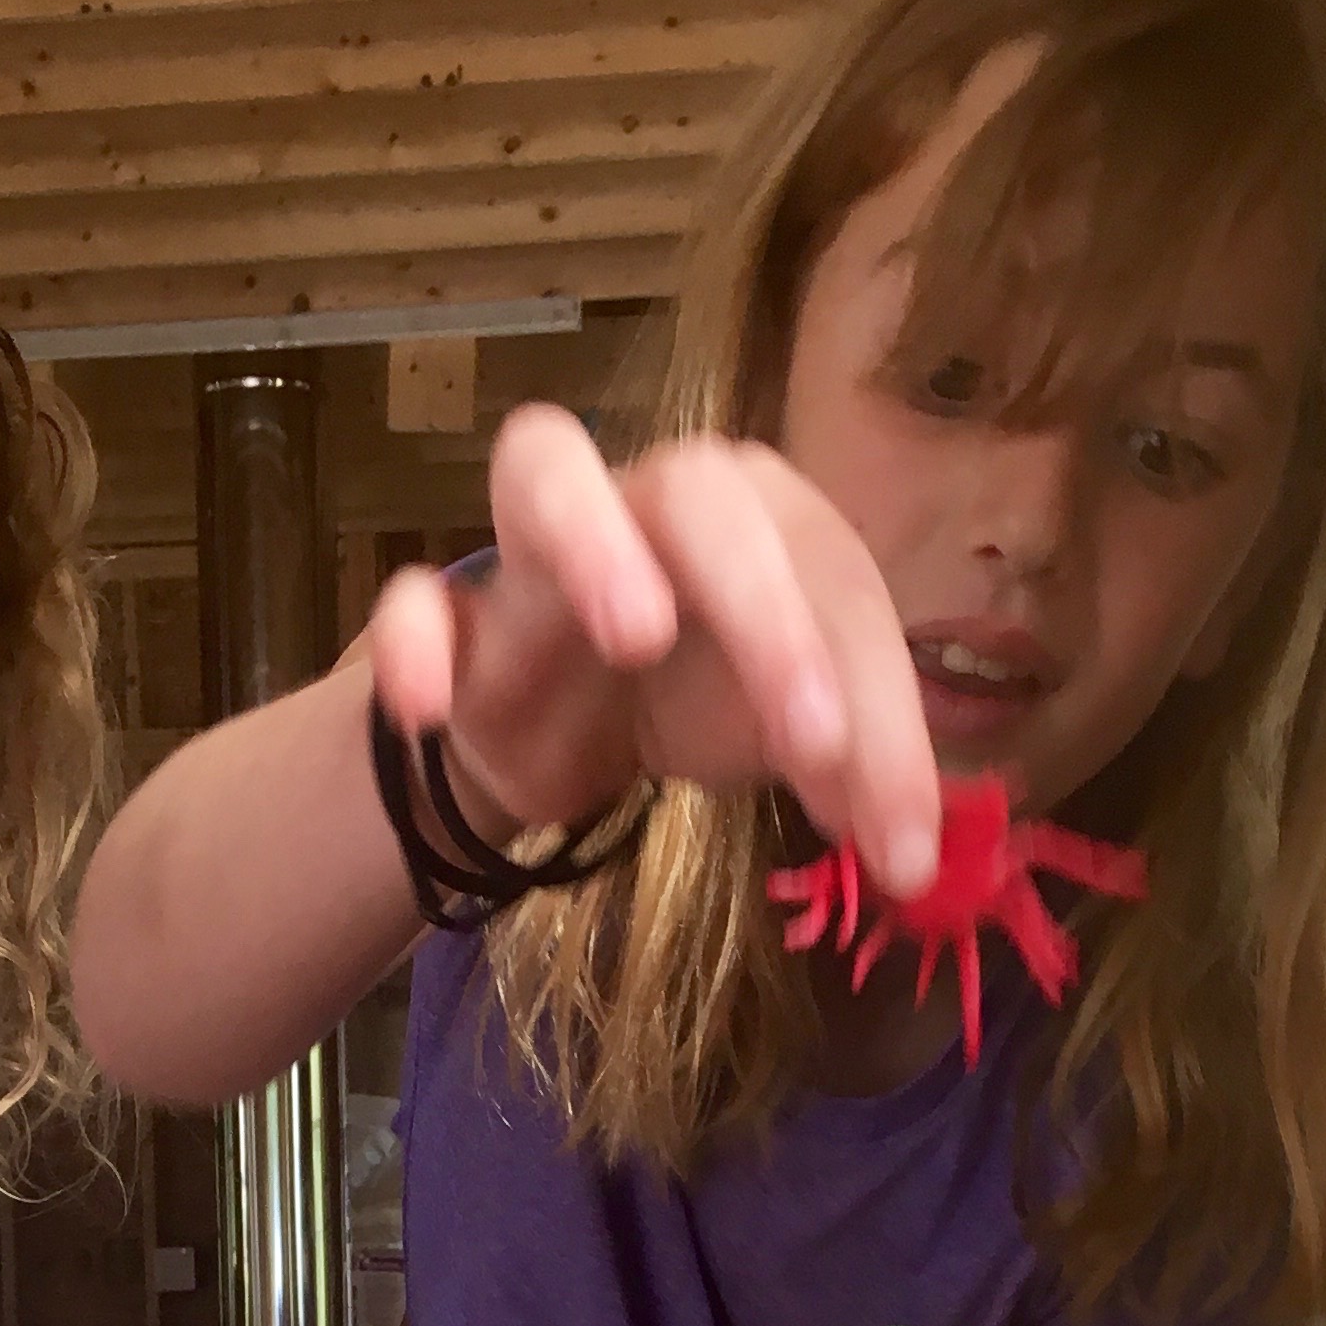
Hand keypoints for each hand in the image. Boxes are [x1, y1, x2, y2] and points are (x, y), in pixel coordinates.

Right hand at [366, 405, 942, 899]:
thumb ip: (854, 775)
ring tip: (633, 635)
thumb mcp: (792, 736)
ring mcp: (538, 548)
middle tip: (813, 743)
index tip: (896, 834)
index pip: (829, 572)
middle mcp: (648, 501)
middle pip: (704, 497)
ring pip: (545, 469)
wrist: (557, 725)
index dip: (879, 698)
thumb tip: (911, 856)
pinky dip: (415, 645)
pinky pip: (414, 601)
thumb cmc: (695, 696)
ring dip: (593, 540)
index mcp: (756, 516)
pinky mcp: (451, 618)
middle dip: (767, 613)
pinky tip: (430, 711)